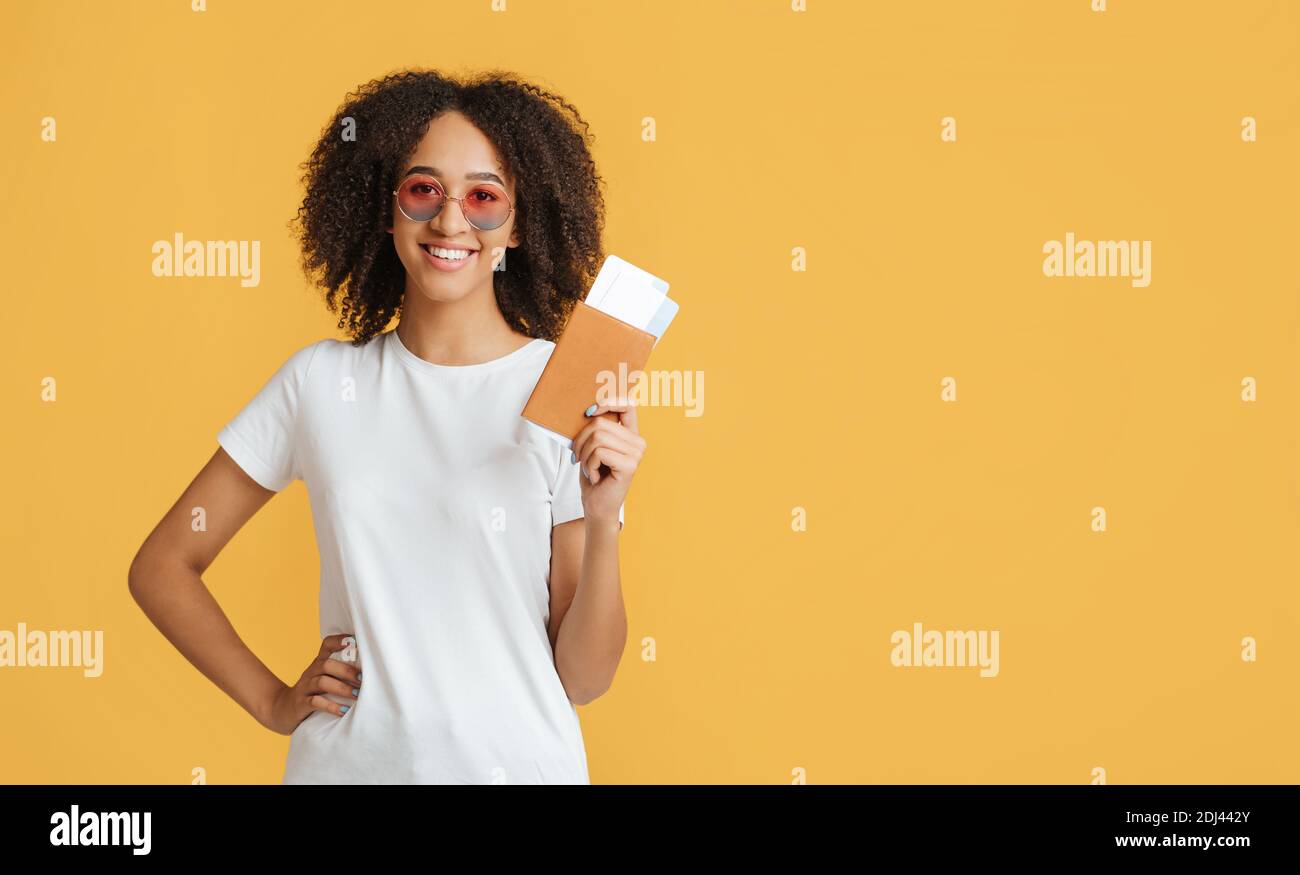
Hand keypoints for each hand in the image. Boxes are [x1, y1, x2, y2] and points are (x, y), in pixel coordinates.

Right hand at [263, 633, 361, 734]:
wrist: (281, 710)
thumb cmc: (312, 693)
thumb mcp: (324, 679)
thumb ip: (341, 672)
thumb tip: (373, 670)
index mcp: (318, 663)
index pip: (327, 644)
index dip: (340, 640)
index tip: (357, 641)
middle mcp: (311, 672)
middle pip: (327, 664)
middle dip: (347, 671)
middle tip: (364, 679)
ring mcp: (304, 688)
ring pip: (322, 682)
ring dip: (342, 688)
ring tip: (357, 695)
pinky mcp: (300, 704)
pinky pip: (315, 702)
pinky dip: (330, 706)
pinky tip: (343, 711)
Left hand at [571, 393, 645, 525]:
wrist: (597, 506)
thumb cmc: (594, 476)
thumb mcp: (592, 447)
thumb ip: (595, 428)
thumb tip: (586, 409)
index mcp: (631, 435)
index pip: (628, 405)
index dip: (608, 401)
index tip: (590, 411)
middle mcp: (638, 442)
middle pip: (601, 423)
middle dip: (581, 440)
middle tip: (579, 457)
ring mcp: (636, 454)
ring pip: (597, 437)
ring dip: (584, 455)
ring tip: (588, 467)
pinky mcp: (630, 465)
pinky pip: (599, 452)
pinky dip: (588, 465)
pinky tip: (594, 476)